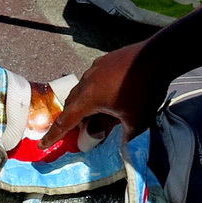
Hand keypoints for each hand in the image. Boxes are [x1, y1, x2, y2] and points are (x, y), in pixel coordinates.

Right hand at [40, 41, 160, 148]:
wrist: (157, 57)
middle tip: (78, 130)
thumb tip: (124, 145)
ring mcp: (95, 69)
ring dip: (85, 103)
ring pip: (83, 90)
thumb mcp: (137, 120)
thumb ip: (127, 136)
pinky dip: (95, 90)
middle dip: (72, 119)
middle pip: (72, 104)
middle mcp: (86, 82)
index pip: (65, 121)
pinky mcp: (105, 60)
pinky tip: (111, 93)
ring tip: (98, 113)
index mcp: (88, 99)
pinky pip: (94, 79)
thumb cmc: (144, 91)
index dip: (54, 135)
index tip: (43, 144)